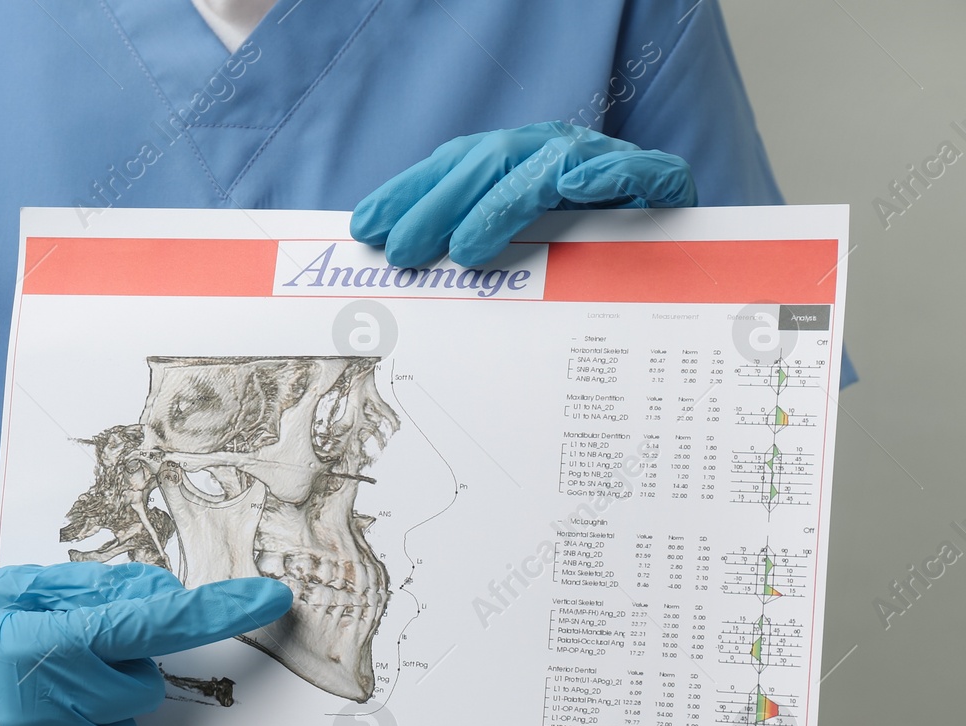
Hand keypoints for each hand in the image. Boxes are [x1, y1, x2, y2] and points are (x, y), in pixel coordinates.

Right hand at [0, 562, 291, 725]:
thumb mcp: (9, 591)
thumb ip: (88, 594)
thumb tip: (160, 597)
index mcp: (38, 642)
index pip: (149, 626)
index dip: (216, 612)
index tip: (268, 600)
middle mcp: (39, 705)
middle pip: (138, 689)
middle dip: (116, 670)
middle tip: (61, 658)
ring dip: (95, 716)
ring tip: (34, 697)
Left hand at [351, 121, 696, 267]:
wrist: (676, 250)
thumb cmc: (583, 255)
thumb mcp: (517, 249)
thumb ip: (468, 244)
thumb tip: (399, 257)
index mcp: (517, 161)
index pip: (454, 165)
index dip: (410, 191)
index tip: (367, 226)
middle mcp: (554, 151)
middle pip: (491, 162)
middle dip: (442, 205)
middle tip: (407, 252)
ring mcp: (603, 161)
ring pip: (547, 166)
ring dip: (504, 204)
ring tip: (470, 248)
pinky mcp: (658, 182)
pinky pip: (639, 171)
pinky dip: (612, 174)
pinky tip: (584, 187)